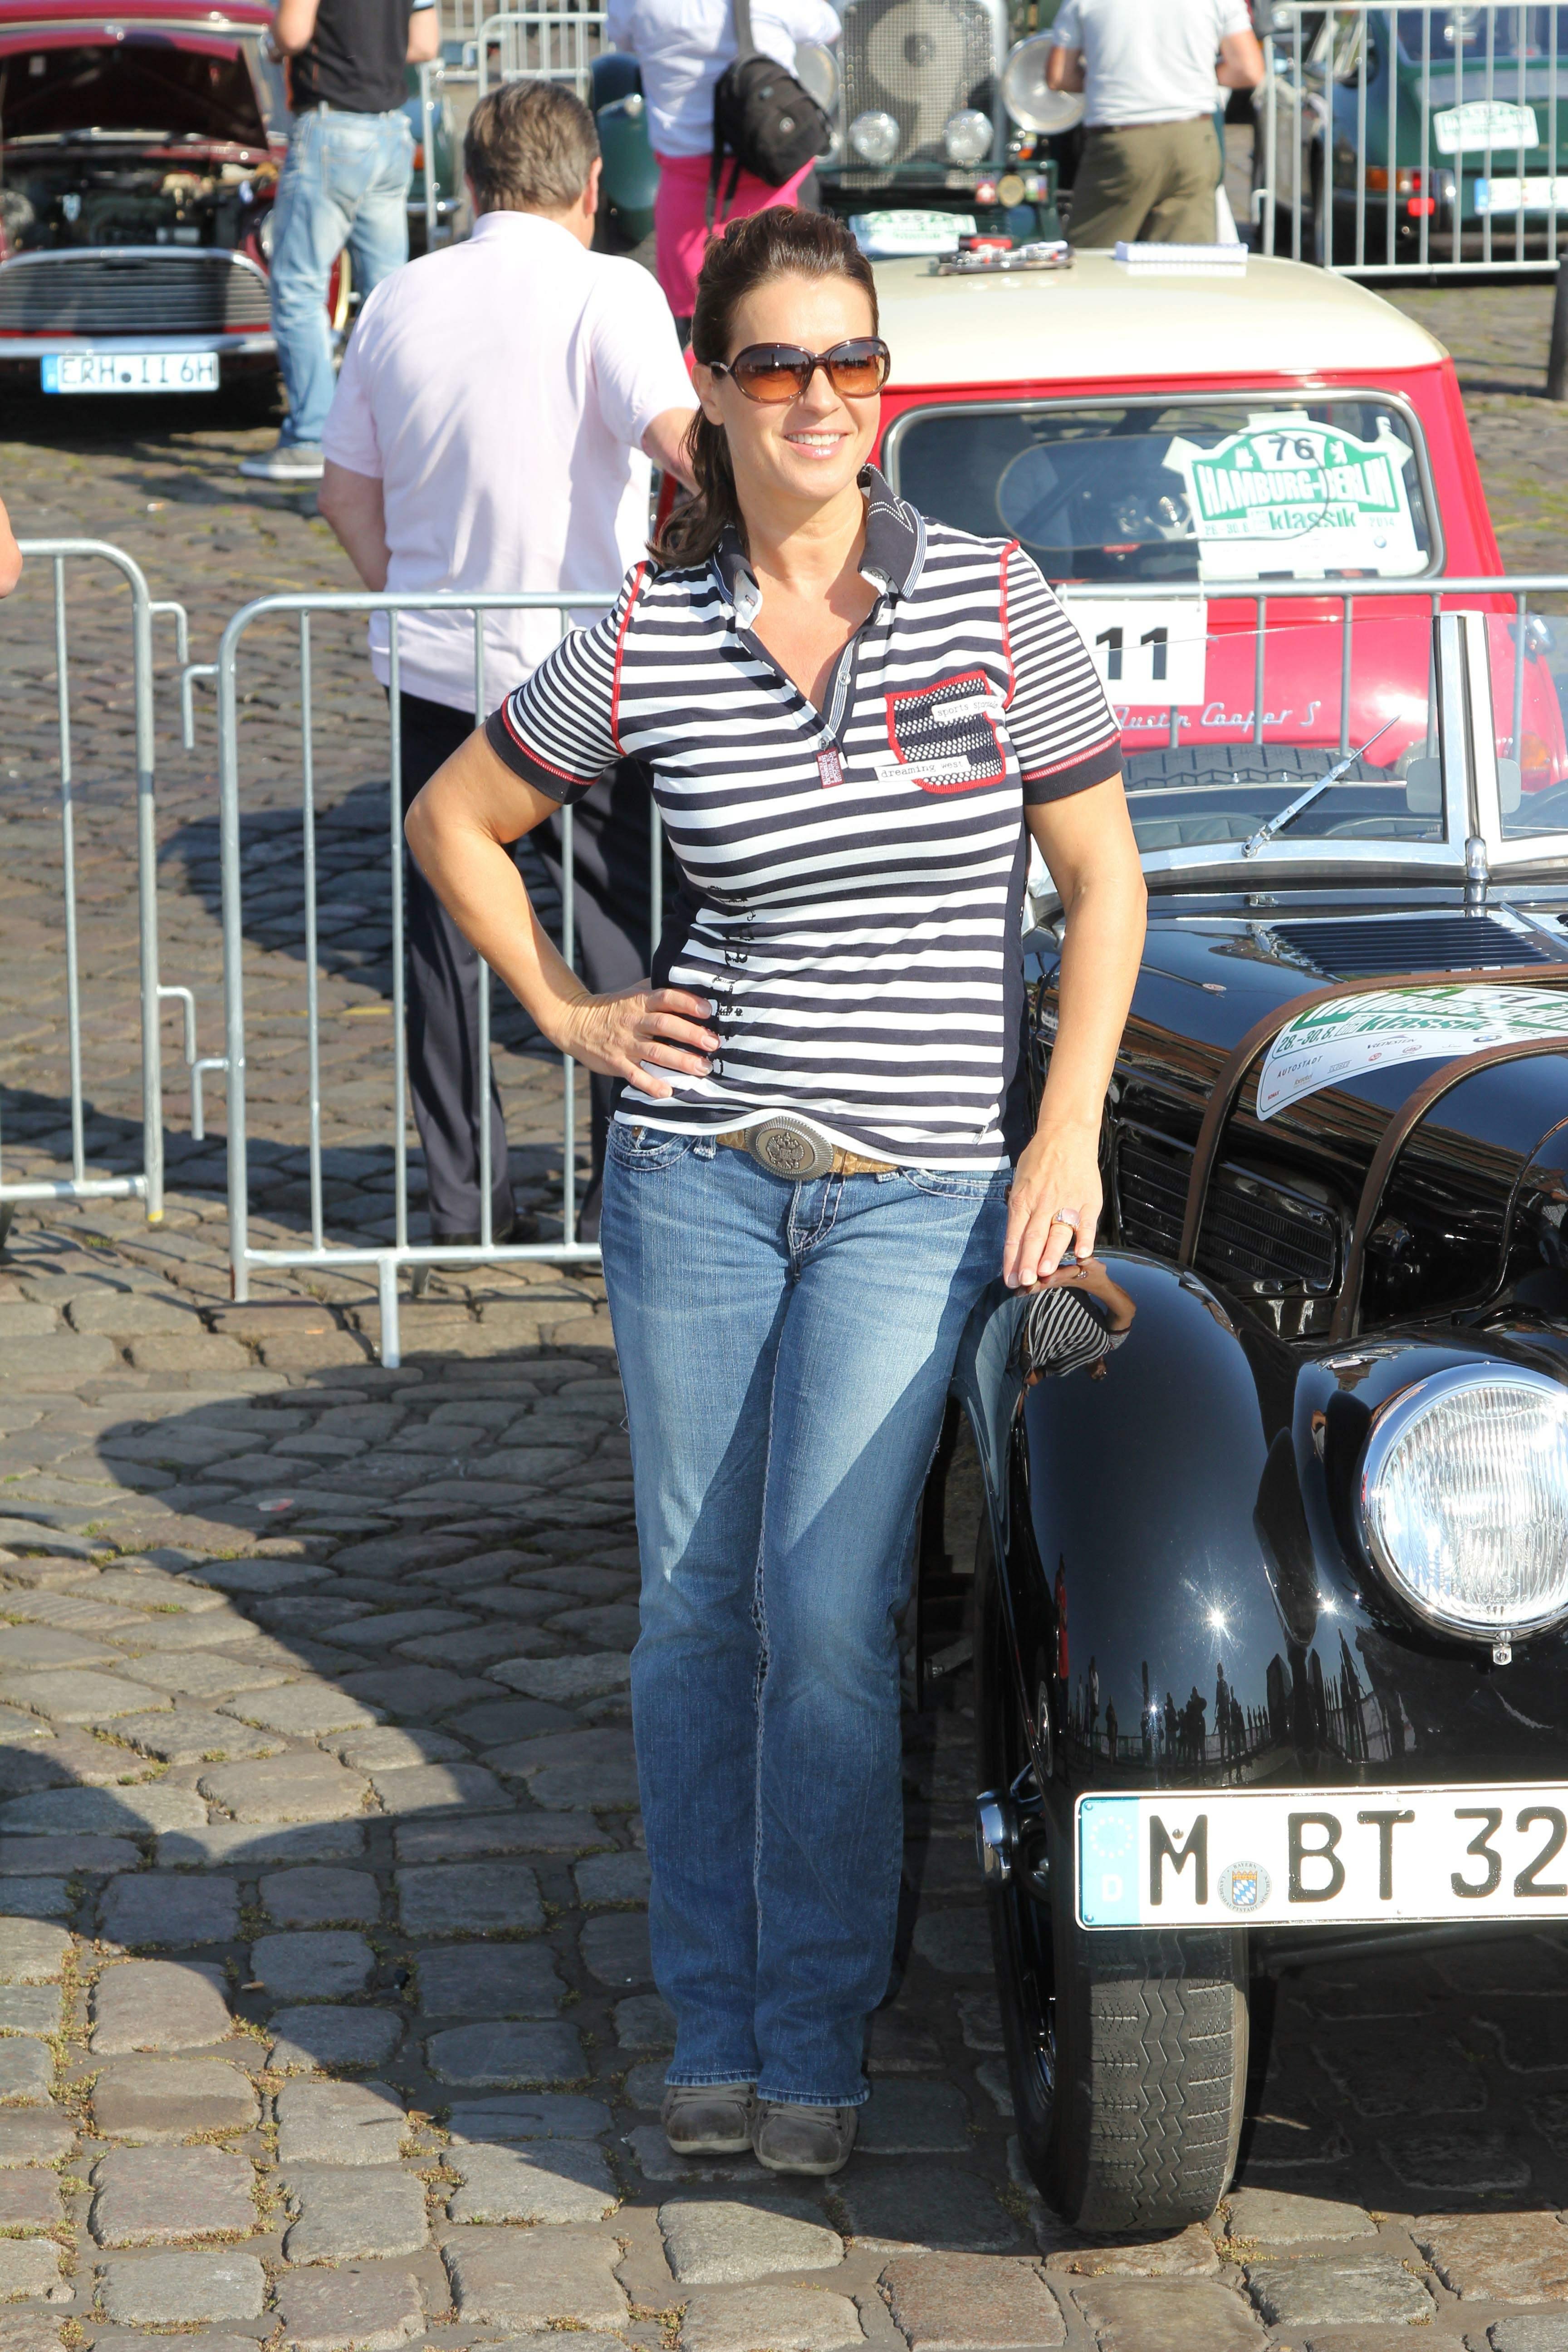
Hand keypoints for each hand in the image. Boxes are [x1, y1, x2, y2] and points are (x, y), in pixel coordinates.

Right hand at [555, 984, 716, 1097]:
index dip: (687, 1002)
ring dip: (681, 1062)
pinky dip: (650, 1084)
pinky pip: (635, 1075)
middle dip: (691, 1034)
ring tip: (702, 1068)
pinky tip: (667, 1091)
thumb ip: (657, 989)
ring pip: (655, 1053)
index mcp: (640, 1001)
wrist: (575, 1022)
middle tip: (713, 1043)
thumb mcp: (632, 993)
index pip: (666, 998)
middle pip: (665, 1026)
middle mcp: (634, 1021)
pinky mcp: (616, 1063)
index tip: (707, 1010)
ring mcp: (625, 1043)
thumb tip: (688, 984)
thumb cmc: (613, 1008)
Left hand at [1003, 1116, 1102, 1289]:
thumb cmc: (1039, 1159)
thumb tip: (1014, 1240)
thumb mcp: (1019, 1181)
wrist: (1066, 1135)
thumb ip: (1018, 1210)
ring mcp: (1066, 1202)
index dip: (1011, 1259)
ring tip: (1046, 1272)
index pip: (1014, 1235)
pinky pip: (1087, 1222)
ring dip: (1052, 1254)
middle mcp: (1043, 1203)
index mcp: (1022, 1200)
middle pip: (1034, 1237)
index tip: (1010, 1279)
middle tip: (1025, 1281)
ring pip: (1058, 1232)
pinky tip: (1083, 1253)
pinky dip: (1085, 1238)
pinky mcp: (1088, 1200)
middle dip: (1027, 1261)